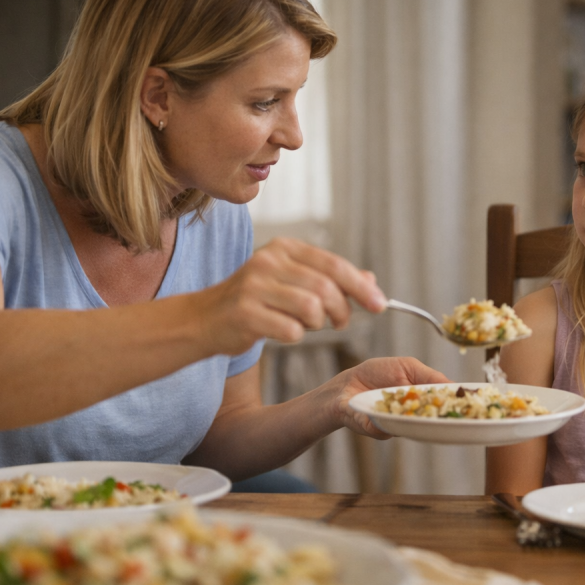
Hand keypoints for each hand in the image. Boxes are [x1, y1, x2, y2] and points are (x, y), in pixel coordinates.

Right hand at [197, 238, 386, 355]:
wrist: (204, 319)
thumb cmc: (255, 301)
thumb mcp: (291, 282)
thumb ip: (330, 279)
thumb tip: (371, 281)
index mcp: (284, 248)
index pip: (334, 265)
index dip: (361, 286)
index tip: (380, 305)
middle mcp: (268, 261)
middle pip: (326, 287)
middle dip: (342, 310)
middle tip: (340, 323)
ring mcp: (254, 287)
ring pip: (311, 308)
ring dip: (317, 324)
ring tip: (306, 325)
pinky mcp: (244, 313)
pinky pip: (290, 330)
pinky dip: (295, 336)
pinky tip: (283, 332)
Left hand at [328, 357, 449, 438]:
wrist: (347, 385)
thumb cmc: (378, 373)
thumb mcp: (407, 367)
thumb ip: (429, 376)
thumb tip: (453, 386)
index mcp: (421, 401)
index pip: (443, 406)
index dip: (458, 407)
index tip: (472, 407)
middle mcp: (411, 417)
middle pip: (433, 422)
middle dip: (445, 419)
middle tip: (456, 415)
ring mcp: (395, 425)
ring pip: (411, 427)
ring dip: (419, 420)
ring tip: (428, 412)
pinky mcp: (376, 428)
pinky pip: (385, 428)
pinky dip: (387, 422)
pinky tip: (390, 412)